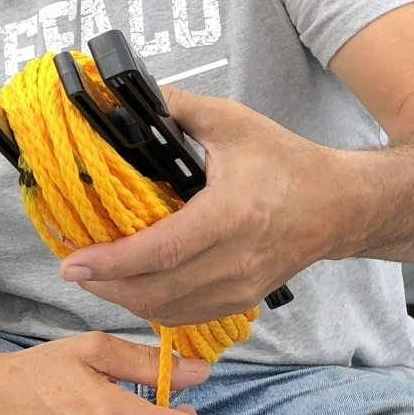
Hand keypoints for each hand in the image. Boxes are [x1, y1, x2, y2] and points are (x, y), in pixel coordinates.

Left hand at [59, 88, 331, 324]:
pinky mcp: (243, 300)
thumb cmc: (286, 161)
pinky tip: (132, 287)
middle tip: (72, 269)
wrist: (341, 205)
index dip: (112, 262)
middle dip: (106, 286)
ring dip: (125, 299)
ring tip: (96, 277)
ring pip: (169, 311)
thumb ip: (176, 108)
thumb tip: (123, 98)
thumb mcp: (232, 122)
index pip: (161, 252)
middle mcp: (236, 261)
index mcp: (230, 216)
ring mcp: (242, 288)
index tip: (72, 262)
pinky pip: (188, 315)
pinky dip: (153, 307)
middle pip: (157, 291)